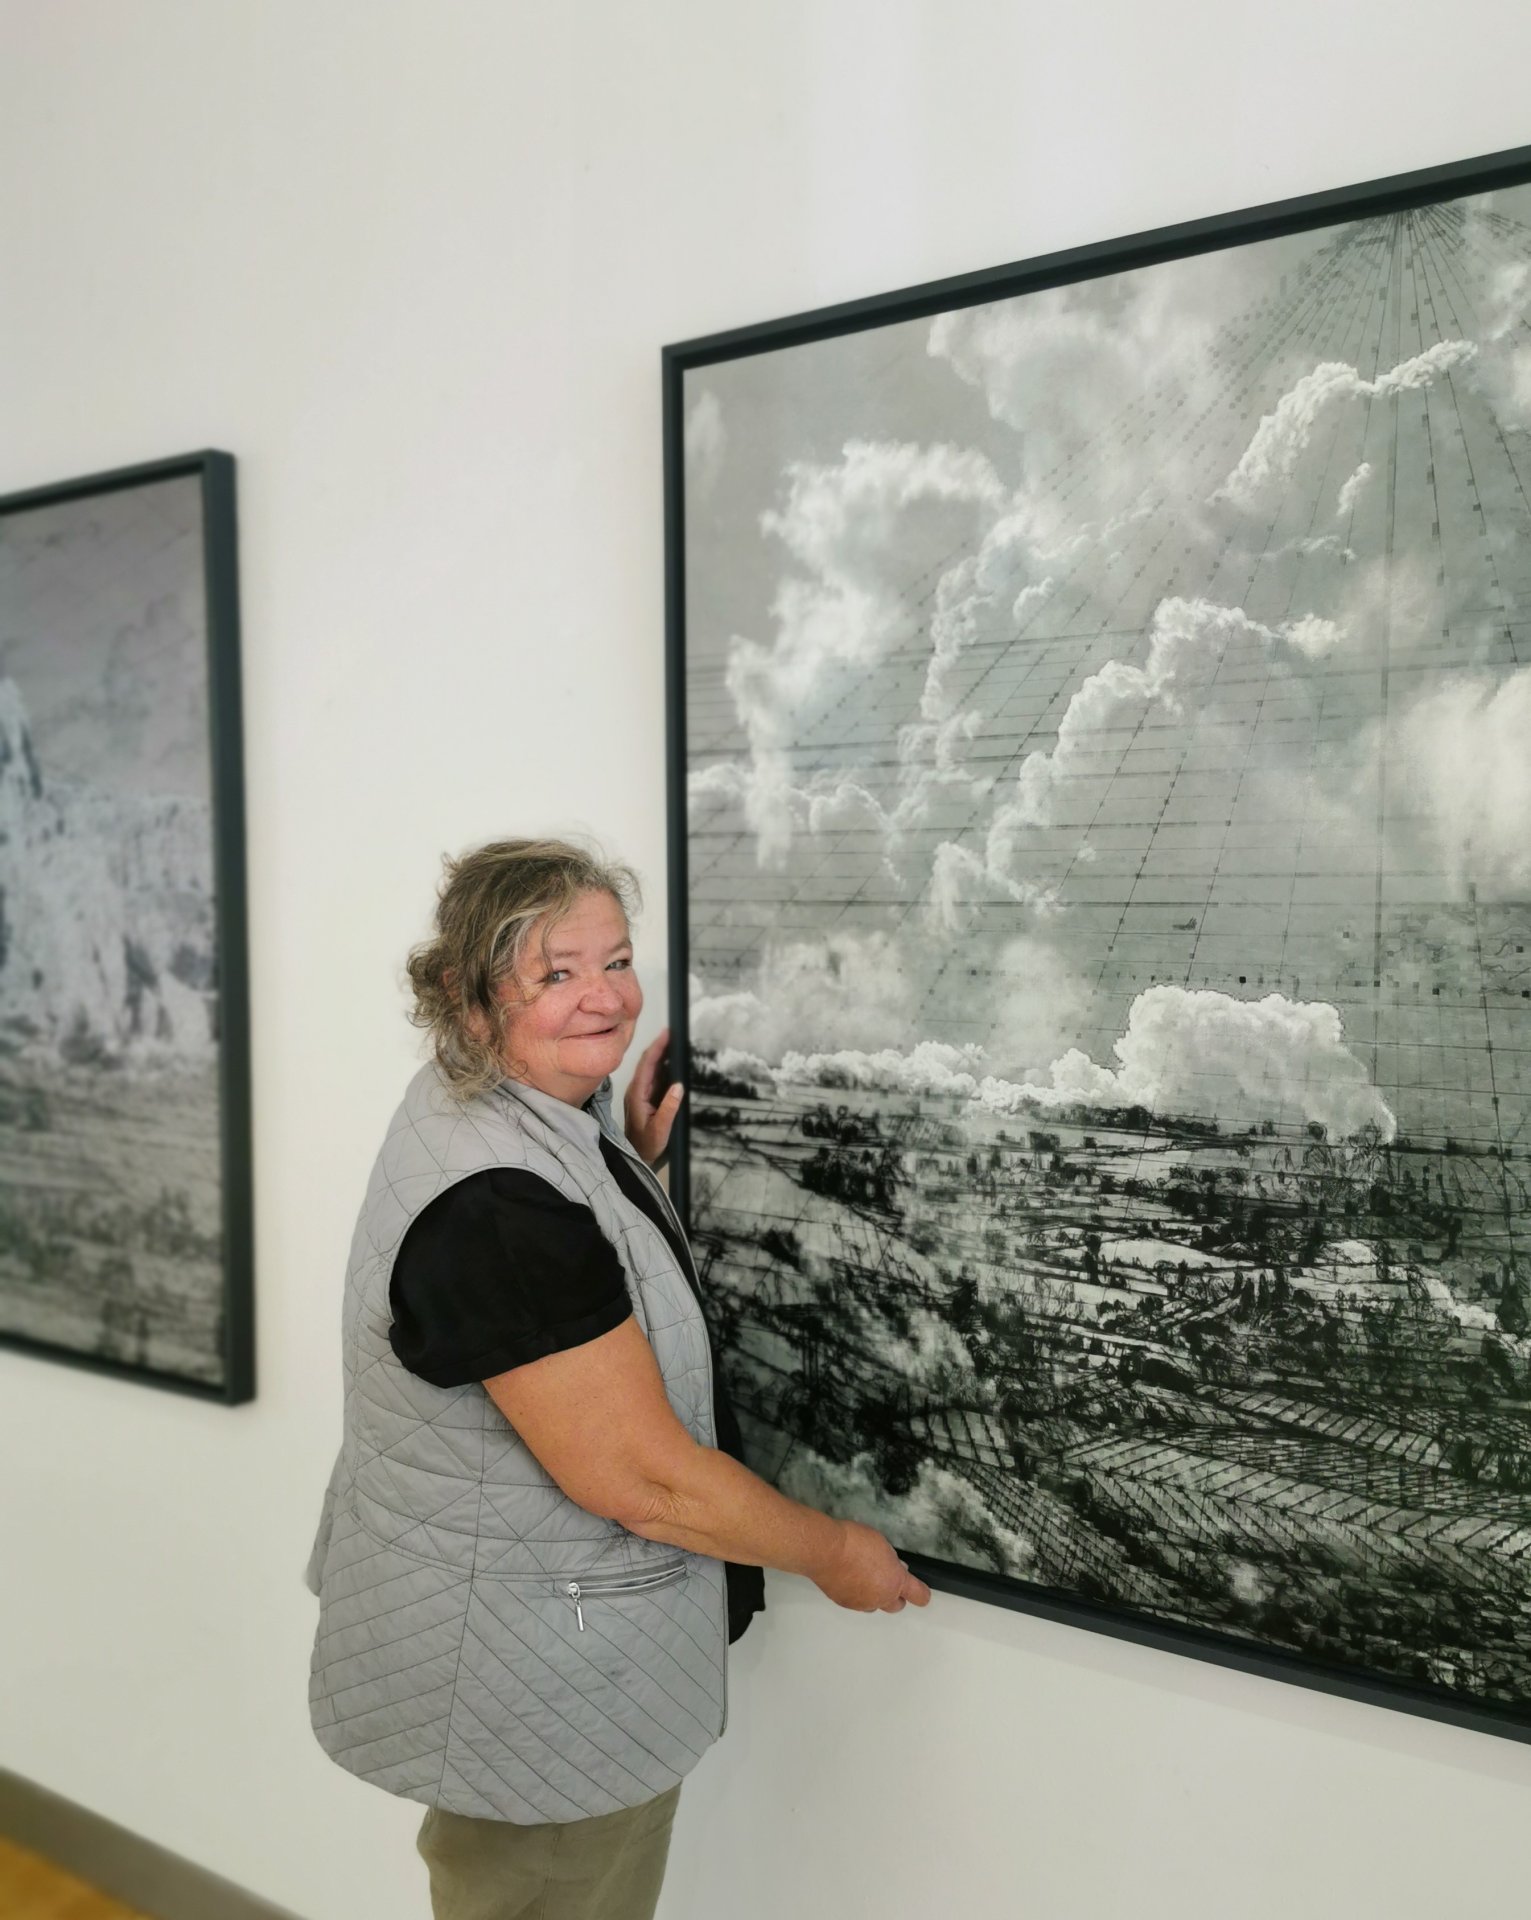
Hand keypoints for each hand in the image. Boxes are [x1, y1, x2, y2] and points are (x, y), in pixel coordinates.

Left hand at [625, 1027, 684, 1166]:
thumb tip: (679, 1085)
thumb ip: (668, 1109)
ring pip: (651, 1068)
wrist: (637, 1158)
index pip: (646, 1065)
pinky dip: (664, 1066)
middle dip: (660, 1045)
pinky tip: (674, 1061)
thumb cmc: (647, 1146)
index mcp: (637, 1093)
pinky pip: (655, 1077)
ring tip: (676, 1042)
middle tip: (675, 1032)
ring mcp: (641, 1093)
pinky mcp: (647, 1098)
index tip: (668, 1033)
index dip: (656, 1047)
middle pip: (648, 1062)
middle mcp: (637, 1089)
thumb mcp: (660, 1130)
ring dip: (662, 1054)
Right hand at [813, 1520, 931, 1613]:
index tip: (921, 1592)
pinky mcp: (844, 1603)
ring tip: (863, 1575)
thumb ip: (891, 1560)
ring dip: (874, 1595)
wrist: (826, 1551)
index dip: (921, 1594)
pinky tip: (848, 1577)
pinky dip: (856, 1593)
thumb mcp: (881, 1544)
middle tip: (887, 1579)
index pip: (918, 1595)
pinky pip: (856, 1601)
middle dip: (895, 1595)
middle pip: (896, 1606)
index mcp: (895, 1582)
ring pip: (874, 1605)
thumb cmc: (855, 1542)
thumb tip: (895, 1567)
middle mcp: (880, 1598)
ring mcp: (861, 1603)